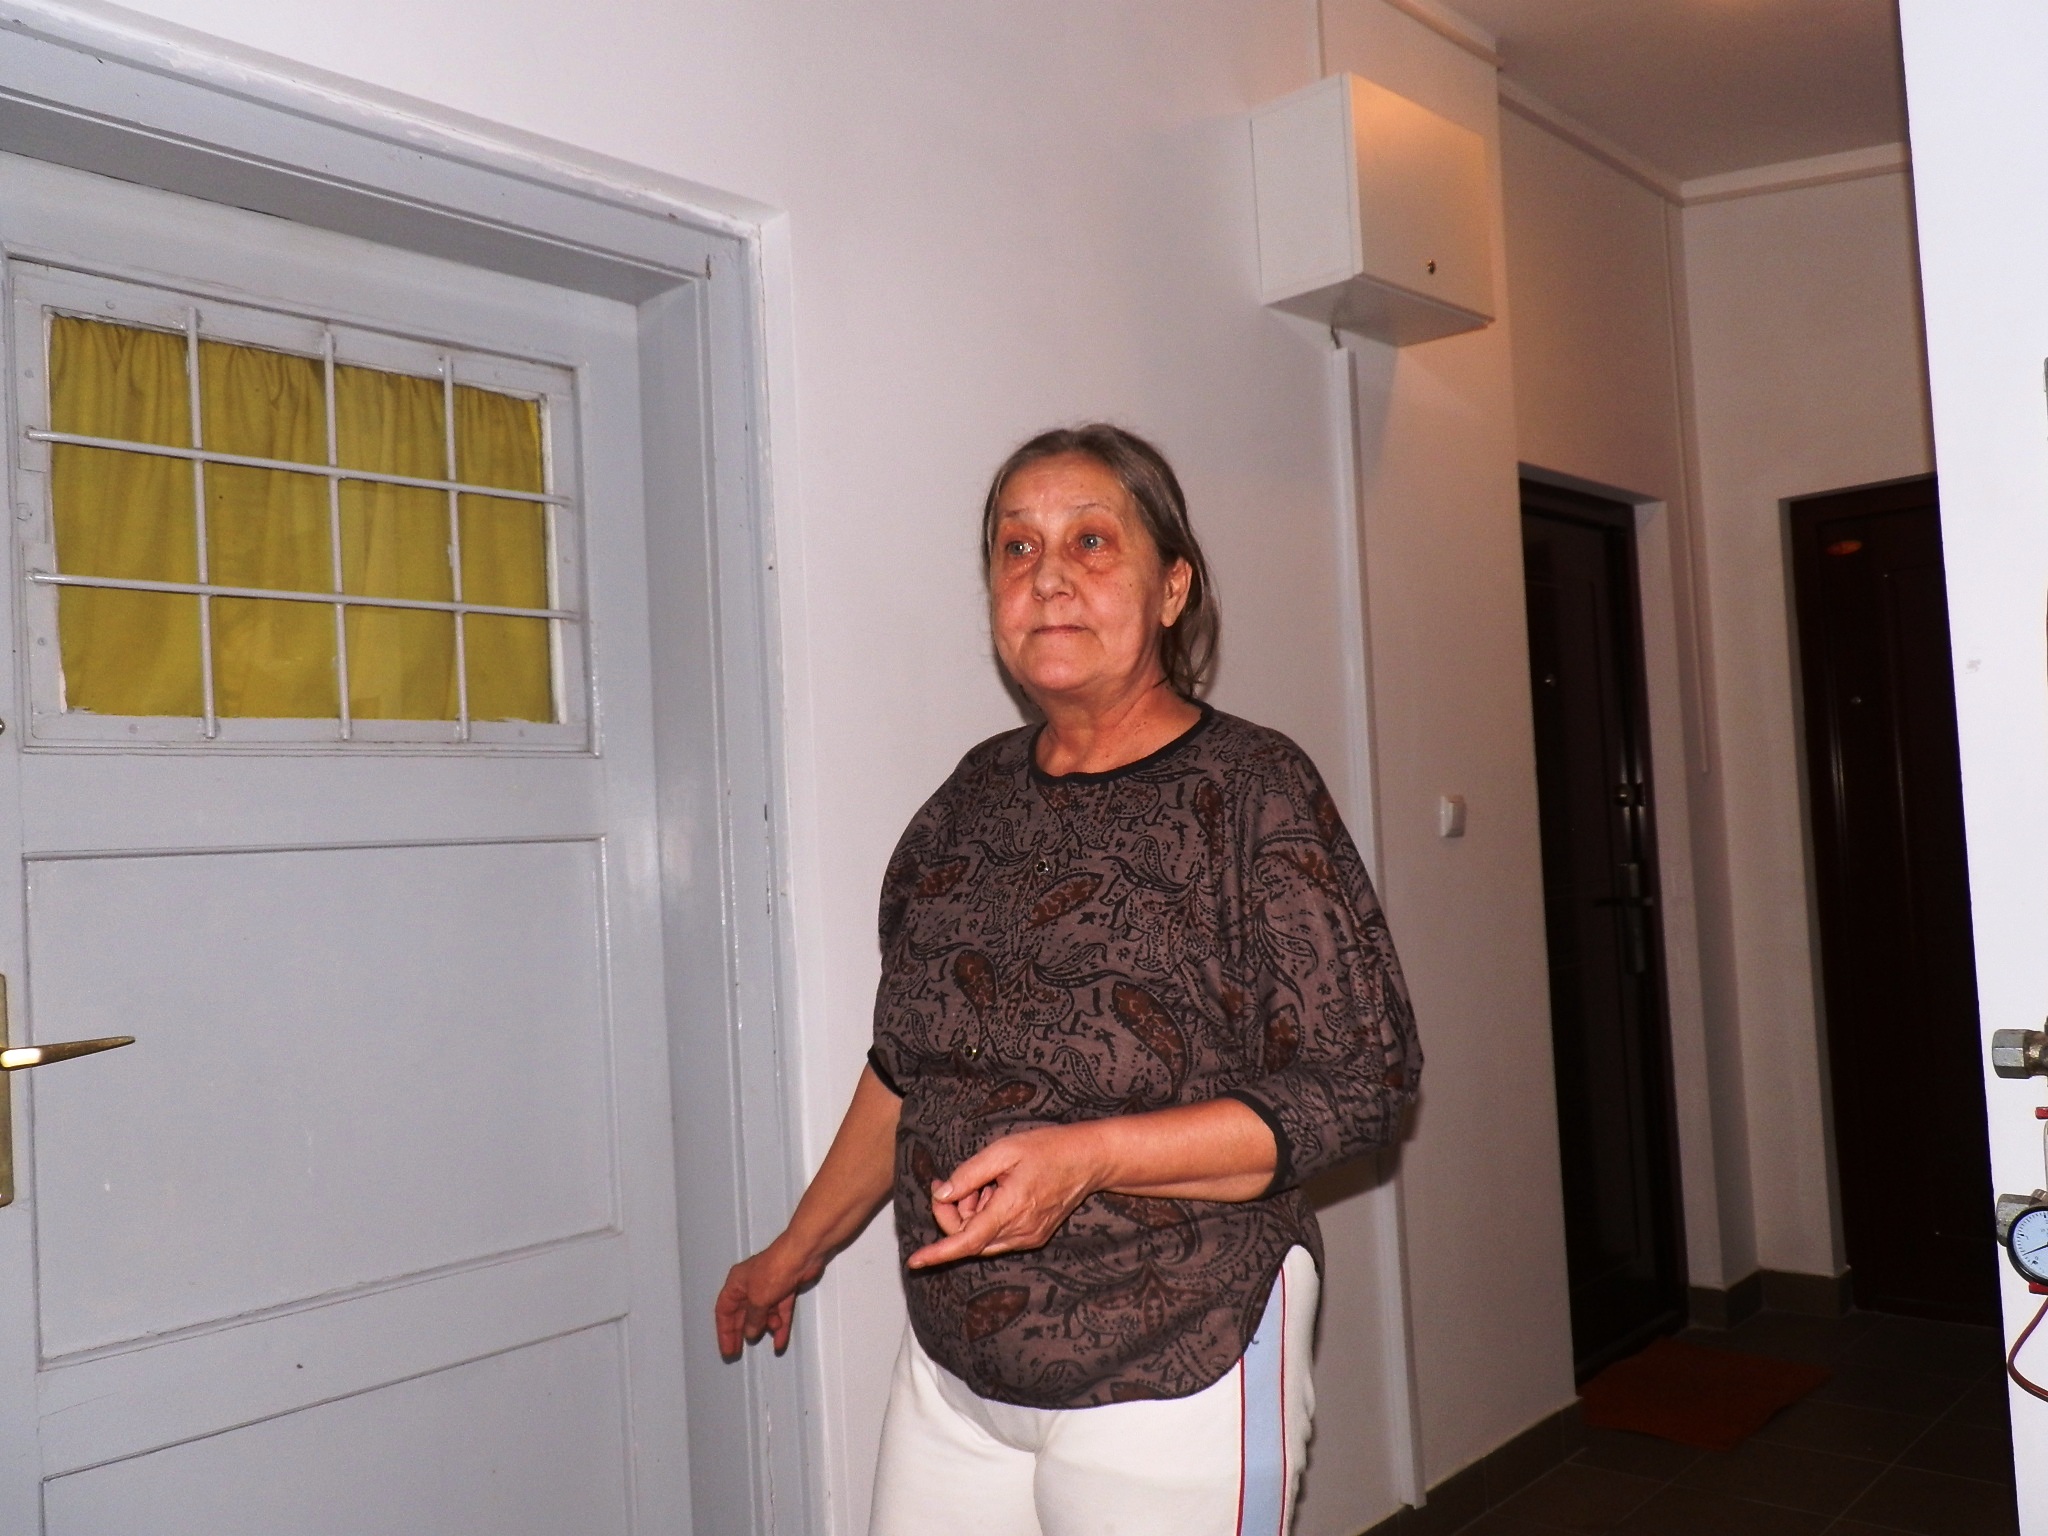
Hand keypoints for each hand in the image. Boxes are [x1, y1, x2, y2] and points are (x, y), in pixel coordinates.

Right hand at [715, 1238, 821, 1357]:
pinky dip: (781, 1326)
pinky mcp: (786, 1289)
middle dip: (741, 1332)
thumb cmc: (774, 1270)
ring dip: (766, 1326)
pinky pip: (780, 1312)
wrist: (803, 1255)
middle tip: (738, 1352)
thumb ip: (752, 1319)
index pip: (724, 1310)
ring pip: (763, 1314)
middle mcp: (750, 1285)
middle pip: (742, 1313)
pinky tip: (780, 1341)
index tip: (728, 1349)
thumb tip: (750, 1332)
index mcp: (736, 1283)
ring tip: (769, 1332)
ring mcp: (769, 1287)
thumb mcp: (758, 1299)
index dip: (725, 1331)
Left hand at [908, 1123, 1105, 1268]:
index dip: (938, 1253)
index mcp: (1011, 1208)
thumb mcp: (1004, 1150)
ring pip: (982, 1239)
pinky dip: (987, 1218)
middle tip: (957, 1182)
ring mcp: (1028, 1237)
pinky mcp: (1033, 1237)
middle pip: (968, 1239)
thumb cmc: (1048, 1149)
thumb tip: (941, 1194)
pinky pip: (998, 1236)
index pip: (966, 1241)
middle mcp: (1020, 1231)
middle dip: (953, 1213)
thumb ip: (969, 1174)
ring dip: (971, 1215)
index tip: (915, 1261)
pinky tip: (998, 1192)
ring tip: (985, 1183)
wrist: (1089, 1160)